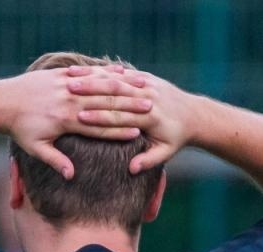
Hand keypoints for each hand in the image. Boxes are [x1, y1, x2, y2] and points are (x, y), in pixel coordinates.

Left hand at [1, 65, 150, 178]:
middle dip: (128, 108)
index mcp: (65, 121)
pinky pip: (87, 72)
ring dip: (122, 88)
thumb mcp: (36, 148)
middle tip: (150, 109)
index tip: (137, 134)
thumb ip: (56, 161)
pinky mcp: (60, 74)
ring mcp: (64, 86)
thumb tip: (72, 177)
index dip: (118, 131)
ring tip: (142, 89)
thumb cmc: (20, 129)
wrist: (3, 101)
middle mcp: (68, 102)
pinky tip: (121, 72)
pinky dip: (104, 73)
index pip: (98, 127)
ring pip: (99, 86)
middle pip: (104, 105)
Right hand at [69, 67, 194, 171]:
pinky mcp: (146, 78)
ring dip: (93, 79)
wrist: (194, 114)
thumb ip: (149, 160)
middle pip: (114, 95)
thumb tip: (132, 169)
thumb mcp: (166, 152)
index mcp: (150, 117)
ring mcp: (148, 84)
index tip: (78, 117)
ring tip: (70, 79)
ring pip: (116, 79)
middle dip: (90, 93)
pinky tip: (87, 71)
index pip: (118, 116)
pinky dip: (103, 72)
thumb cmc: (177, 137)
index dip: (97, 116)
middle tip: (67, 92)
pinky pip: (122, 73)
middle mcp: (148, 97)